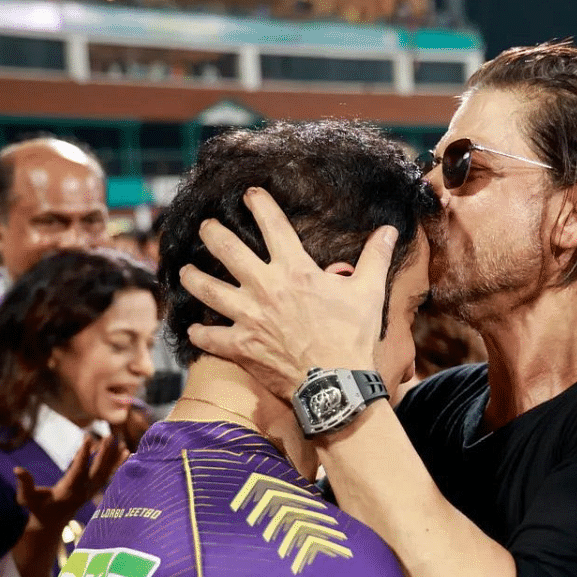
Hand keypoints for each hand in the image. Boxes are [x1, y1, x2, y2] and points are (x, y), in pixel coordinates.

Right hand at [14, 434, 128, 532]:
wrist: (50, 524)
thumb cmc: (37, 509)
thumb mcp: (27, 498)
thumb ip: (24, 484)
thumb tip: (16, 468)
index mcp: (67, 491)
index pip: (77, 470)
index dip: (83, 455)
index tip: (88, 438)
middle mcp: (82, 491)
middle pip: (97, 470)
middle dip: (105, 454)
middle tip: (110, 436)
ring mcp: (90, 491)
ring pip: (105, 473)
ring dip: (114, 458)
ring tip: (123, 443)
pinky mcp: (94, 490)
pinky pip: (109, 476)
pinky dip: (118, 465)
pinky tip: (127, 452)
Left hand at [179, 187, 398, 399]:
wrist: (336, 383)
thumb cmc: (353, 336)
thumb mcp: (369, 292)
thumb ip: (375, 258)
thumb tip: (391, 230)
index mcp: (295, 270)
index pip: (273, 226)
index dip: (259, 204)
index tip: (249, 193)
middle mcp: (265, 288)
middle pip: (228, 251)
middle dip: (213, 233)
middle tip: (206, 227)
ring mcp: (249, 318)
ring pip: (208, 290)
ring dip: (194, 278)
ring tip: (185, 271)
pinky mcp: (241, 347)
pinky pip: (210, 338)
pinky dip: (200, 334)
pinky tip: (194, 329)